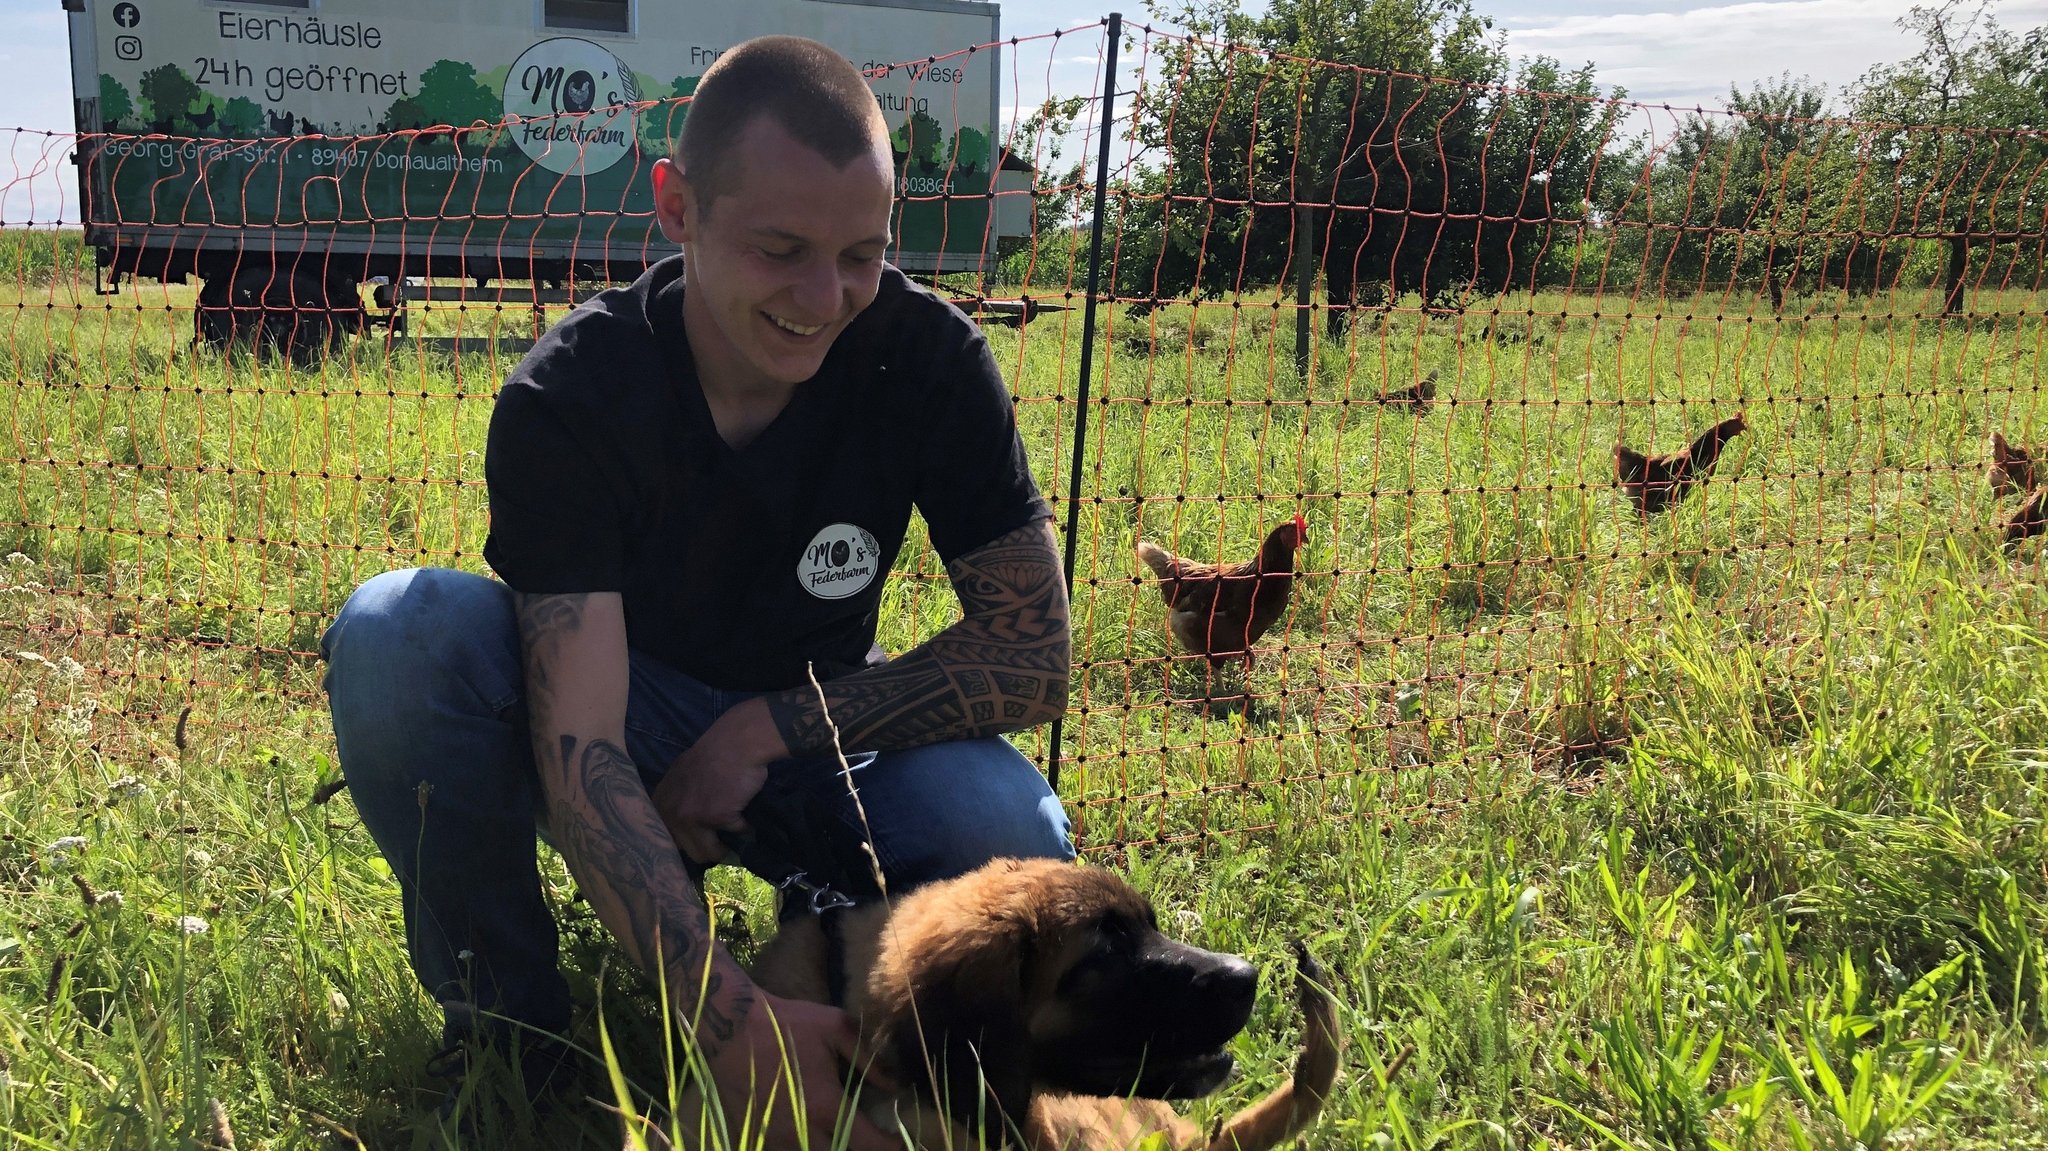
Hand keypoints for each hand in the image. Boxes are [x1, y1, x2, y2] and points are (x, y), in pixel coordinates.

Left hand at [652, 699, 787, 865]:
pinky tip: (745, 815)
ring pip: (709, 852)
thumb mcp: (681, 776)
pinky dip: (744, 827)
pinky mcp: (717, 818)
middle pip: (689, 851)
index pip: (665, 841)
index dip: (685, 844)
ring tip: (733, 838)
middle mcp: (671, 813)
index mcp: (659, 803)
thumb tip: (684, 828)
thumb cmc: (713, 755)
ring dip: (725, 848)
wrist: (736, 742)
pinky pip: (735, 834)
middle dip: (708, 850)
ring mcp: (692, 817)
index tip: (700, 844)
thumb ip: (676, 800)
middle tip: (721, 844)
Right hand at [700, 992, 900, 1150]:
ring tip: (844, 1135)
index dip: (891, 1146)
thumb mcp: (835, 1028)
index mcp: (826, 1106)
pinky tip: (812, 1134)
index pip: (869, 1144)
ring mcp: (775, 1139)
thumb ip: (869, 1059)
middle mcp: (802, 1132)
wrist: (730, 1028)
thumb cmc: (786, 1024)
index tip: (901, 1141)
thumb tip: (896, 1084)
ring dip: (832, 1147)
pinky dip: (803, 1146)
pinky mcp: (754, 1138)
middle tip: (871, 1138)